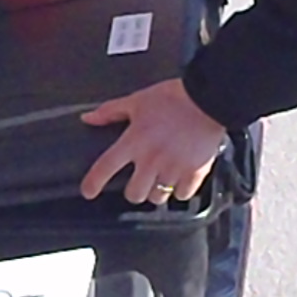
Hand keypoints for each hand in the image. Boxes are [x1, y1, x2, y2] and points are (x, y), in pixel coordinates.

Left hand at [80, 79, 226, 203]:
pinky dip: (180, 191)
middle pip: (134, 194)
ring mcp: (173, 169)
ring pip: (157, 198)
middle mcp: (151, 160)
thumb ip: (111, 111)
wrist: (208, 99)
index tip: (88, 191)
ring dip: (156, 192)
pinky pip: (182, 196)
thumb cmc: (174, 98)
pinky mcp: (194, 173)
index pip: (105, 168)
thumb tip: (88, 118)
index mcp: (134, 141)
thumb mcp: (137, 100)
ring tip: (160, 181)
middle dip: (134, 191)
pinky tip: (179, 180)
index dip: (93, 183)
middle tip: (138, 182)